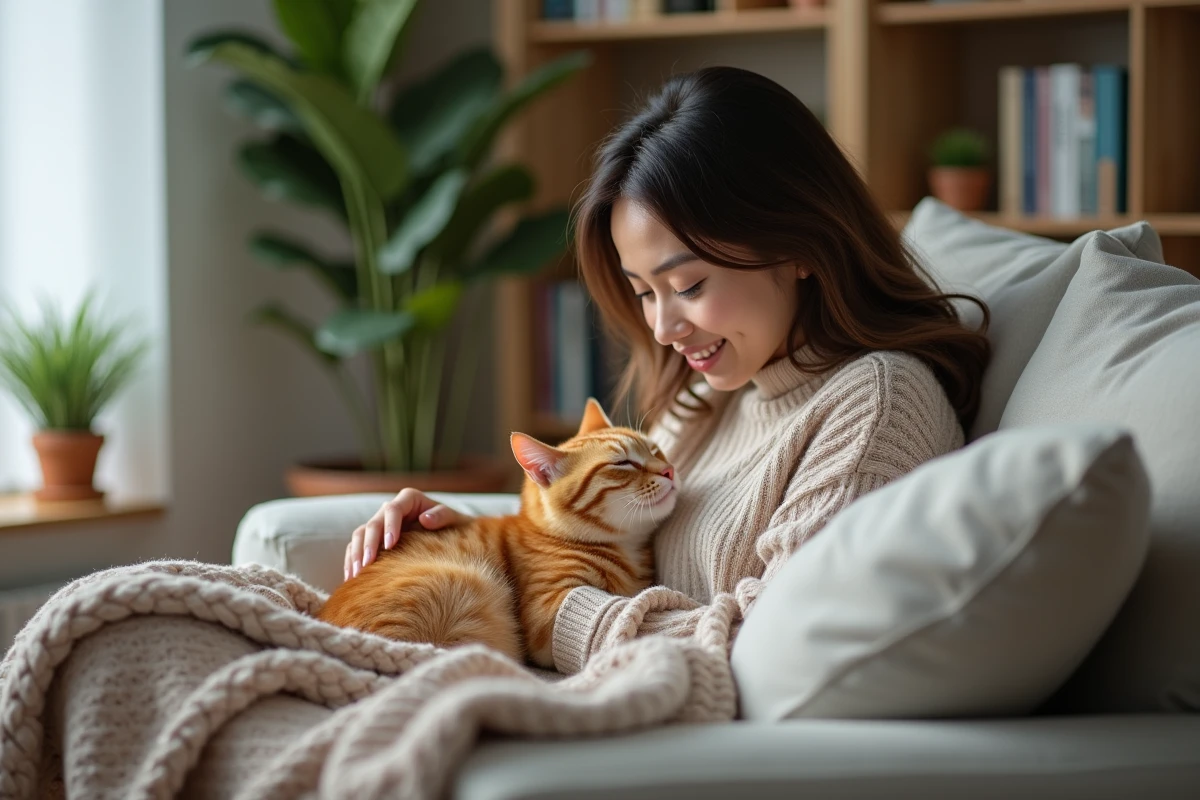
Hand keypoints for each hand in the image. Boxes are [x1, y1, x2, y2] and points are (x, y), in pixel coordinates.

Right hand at [343, 488, 471, 580]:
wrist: (452, 537)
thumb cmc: (455, 527)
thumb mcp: (454, 519)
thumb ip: (442, 515)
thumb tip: (425, 519)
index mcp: (409, 500)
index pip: (393, 509)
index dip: (389, 526)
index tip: (390, 545)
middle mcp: (391, 509)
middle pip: (373, 523)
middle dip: (368, 544)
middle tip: (367, 565)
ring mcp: (381, 525)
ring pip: (360, 535)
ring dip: (356, 554)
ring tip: (355, 575)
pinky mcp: (374, 540)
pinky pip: (356, 547)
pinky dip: (351, 561)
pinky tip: (350, 579)